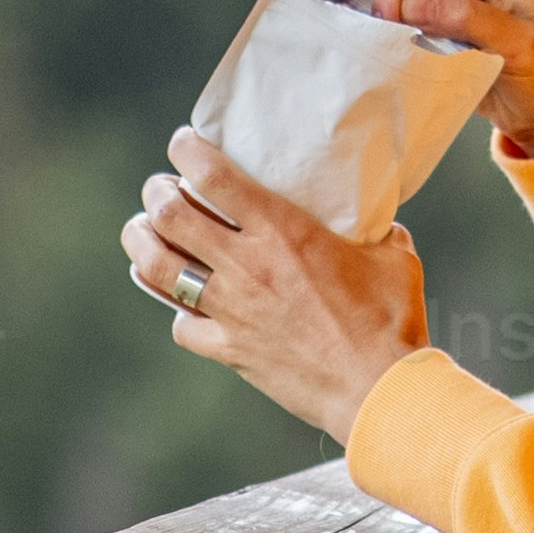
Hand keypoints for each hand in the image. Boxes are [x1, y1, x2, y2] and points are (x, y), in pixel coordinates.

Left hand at [123, 132, 426, 439]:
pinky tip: (183, 303)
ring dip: (142, 243)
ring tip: (143, 231)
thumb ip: (374, 229)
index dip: (187, 151)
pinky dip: (178, 311)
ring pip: (157, 268)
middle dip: (155, 193)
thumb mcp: (391, 255)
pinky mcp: (229, 350)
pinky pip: (182, 326)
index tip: (182, 144)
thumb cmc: (391, 320)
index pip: (212, 176)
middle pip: (169, 215)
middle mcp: (247, 265)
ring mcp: (232, 310)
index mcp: (283, 230)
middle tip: (159, 188)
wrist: (378, 388)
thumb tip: (374, 218)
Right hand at [368, 0, 533, 150]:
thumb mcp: (518, 45)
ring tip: (400, 50)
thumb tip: (411, 5)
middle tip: (391, 38)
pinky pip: (404, 22)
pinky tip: (404, 55)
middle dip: (394, 0)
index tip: (393, 20)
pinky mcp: (441, 24)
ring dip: (394, 22)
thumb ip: (468, 19)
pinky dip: (399, 38)